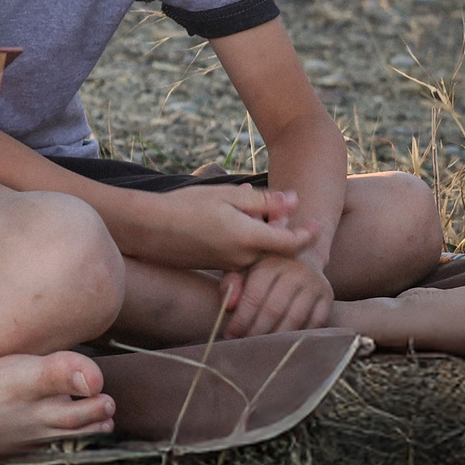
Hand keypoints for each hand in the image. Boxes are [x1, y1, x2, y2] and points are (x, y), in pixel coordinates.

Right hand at [130, 185, 316, 271]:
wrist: (146, 229)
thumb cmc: (185, 206)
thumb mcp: (226, 196)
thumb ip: (264, 201)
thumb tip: (294, 200)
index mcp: (248, 239)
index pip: (293, 243)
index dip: (309, 233)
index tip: (318, 222)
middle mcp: (243, 259)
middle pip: (278, 250)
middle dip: (286, 232)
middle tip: (285, 209)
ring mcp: (229, 266)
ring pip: (260, 254)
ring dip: (265, 237)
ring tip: (257, 213)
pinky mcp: (217, 267)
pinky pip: (243, 258)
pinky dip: (249, 243)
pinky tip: (235, 222)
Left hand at [220, 252, 334, 336]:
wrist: (302, 255)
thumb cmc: (264, 266)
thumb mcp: (244, 266)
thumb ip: (232, 283)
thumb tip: (229, 307)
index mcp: (271, 262)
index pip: (255, 296)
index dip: (241, 319)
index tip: (230, 335)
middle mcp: (296, 271)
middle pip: (274, 309)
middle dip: (257, 331)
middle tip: (245, 346)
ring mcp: (315, 284)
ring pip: (294, 319)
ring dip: (276, 338)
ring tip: (262, 348)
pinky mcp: (328, 296)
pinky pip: (314, 323)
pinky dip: (299, 337)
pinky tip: (284, 345)